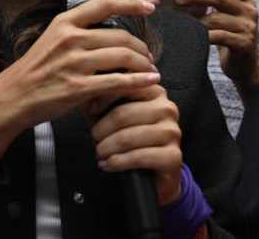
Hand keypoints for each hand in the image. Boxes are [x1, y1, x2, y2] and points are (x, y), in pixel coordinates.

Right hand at [0, 0, 158, 170]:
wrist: (12, 96)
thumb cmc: (34, 70)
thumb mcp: (51, 39)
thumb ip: (78, 32)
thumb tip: (109, 30)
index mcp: (64, 23)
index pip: (105, 4)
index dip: (132, 3)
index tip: (150, 6)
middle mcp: (70, 38)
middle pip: (121, 36)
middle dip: (142, 47)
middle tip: (149, 56)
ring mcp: (74, 63)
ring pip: (123, 57)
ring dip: (144, 64)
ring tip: (150, 70)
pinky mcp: (78, 87)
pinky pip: (118, 82)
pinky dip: (140, 81)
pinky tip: (150, 82)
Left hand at [89, 84, 183, 204]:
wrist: (155, 172)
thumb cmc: (133, 139)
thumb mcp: (119, 115)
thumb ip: (105, 101)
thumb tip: (85, 95)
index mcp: (155, 92)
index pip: (125, 87)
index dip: (102, 98)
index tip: (90, 111)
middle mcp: (167, 109)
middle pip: (123, 114)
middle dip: (102, 129)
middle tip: (94, 138)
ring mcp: (172, 132)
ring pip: (128, 137)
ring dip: (107, 148)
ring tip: (99, 153)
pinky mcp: (173, 156)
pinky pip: (138, 157)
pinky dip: (117, 162)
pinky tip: (108, 164)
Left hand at [175, 0, 258, 89]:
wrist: (246, 69)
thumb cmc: (230, 39)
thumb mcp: (226, 18)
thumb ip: (219, 2)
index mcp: (246, 1)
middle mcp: (250, 11)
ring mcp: (249, 27)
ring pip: (216, 18)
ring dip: (195, 20)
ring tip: (179, 21)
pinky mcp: (245, 43)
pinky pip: (219, 36)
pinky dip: (203, 36)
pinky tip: (193, 37)